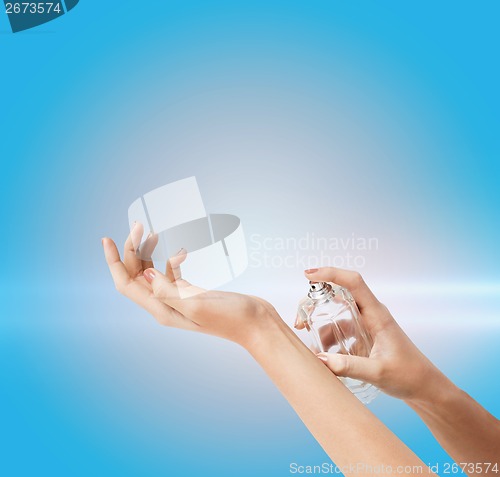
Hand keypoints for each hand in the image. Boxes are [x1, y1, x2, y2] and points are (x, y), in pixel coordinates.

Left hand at [101, 227, 278, 348]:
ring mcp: (178, 298)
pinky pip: (171, 272)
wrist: (255, 323)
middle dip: (133, 249)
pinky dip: (172, 258)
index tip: (107, 239)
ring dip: (149, 251)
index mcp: (162, 309)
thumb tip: (145, 273)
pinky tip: (183, 249)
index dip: (114, 262)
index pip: (126, 284)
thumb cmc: (231, 317)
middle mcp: (165, 304)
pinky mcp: (190, 292)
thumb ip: (169, 291)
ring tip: (155, 231)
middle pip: (137, 274)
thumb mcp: (198, 305)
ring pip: (153, 271)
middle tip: (140, 224)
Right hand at [300, 267, 446, 401]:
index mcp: (377, 314)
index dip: (331, 273)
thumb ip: (349, 367)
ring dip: (320, 327)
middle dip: (315, 304)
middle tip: (299, 321)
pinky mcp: (364, 337)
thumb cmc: (409, 375)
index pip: (353, 282)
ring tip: (313, 347)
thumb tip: (319, 360)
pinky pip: (340, 331)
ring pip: (336, 316)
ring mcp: (366, 325)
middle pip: (337, 296)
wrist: (425, 388)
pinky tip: (326, 357)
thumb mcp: (378, 372)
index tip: (309, 275)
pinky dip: (329, 341)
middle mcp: (370, 314)